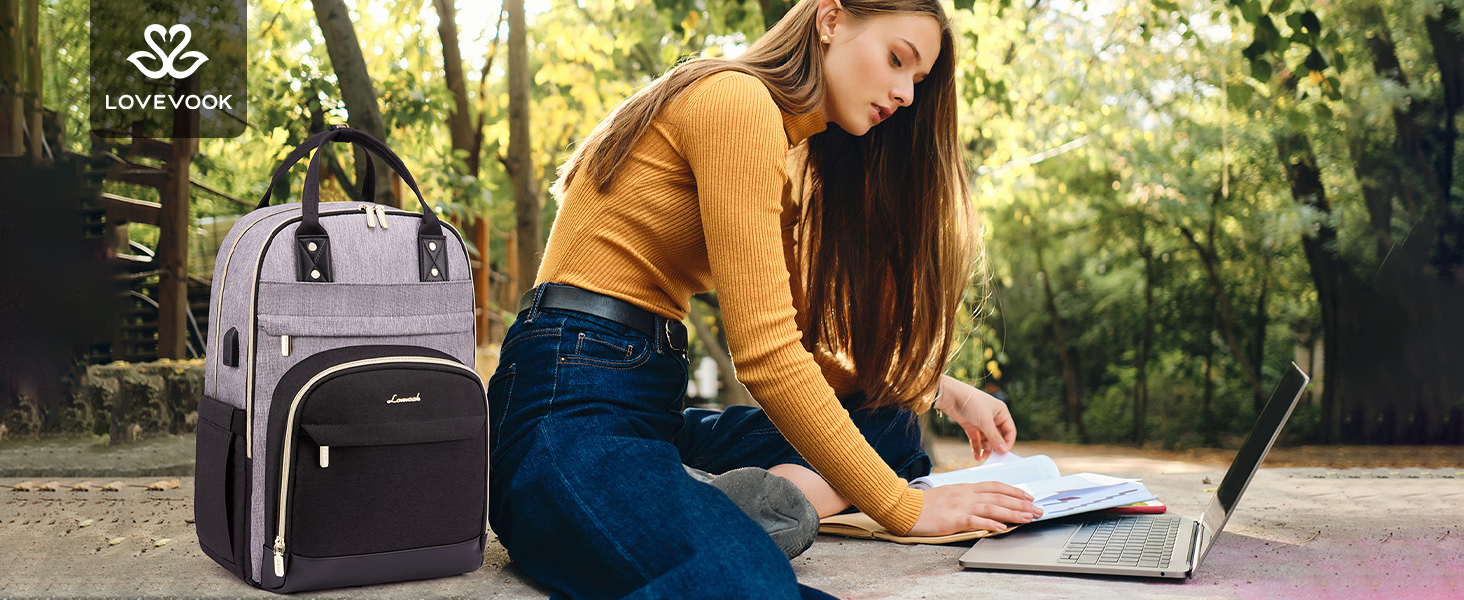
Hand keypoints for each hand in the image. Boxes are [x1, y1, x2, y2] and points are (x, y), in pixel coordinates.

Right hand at [907, 481, 1041, 535]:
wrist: (904, 506)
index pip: (995, 486)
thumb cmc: (924, 504)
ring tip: (1027, 518)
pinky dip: (990, 524)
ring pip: (992, 508)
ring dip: (1012, 513)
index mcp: (965, 488)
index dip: (1014, 491)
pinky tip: (1002, 528)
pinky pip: (975, 521)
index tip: (1028, 496)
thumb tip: (983, 503)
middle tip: (1037, 509)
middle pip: (999, 497)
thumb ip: (966, 497)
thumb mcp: (948, 494)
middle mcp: (965, 494)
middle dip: (1021, 503)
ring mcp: (959, 506)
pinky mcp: (952, 519)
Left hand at [934, 375, 1015, 462]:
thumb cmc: (971, 403)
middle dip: (996, 447)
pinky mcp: (971, 426)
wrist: (950, 396)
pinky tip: (976, 456)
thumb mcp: (985, 421)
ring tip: (982, 458)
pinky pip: (977, 439)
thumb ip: (994, 437)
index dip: (1008, 442)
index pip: (1010, 431)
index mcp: (1001, 412)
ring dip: (986, 449)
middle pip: (998, 437)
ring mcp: (981, 422)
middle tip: (994, 459)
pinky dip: (977, 448)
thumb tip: (1004, 451)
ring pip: (987, 440)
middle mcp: (993, 417)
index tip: (1004, 453)